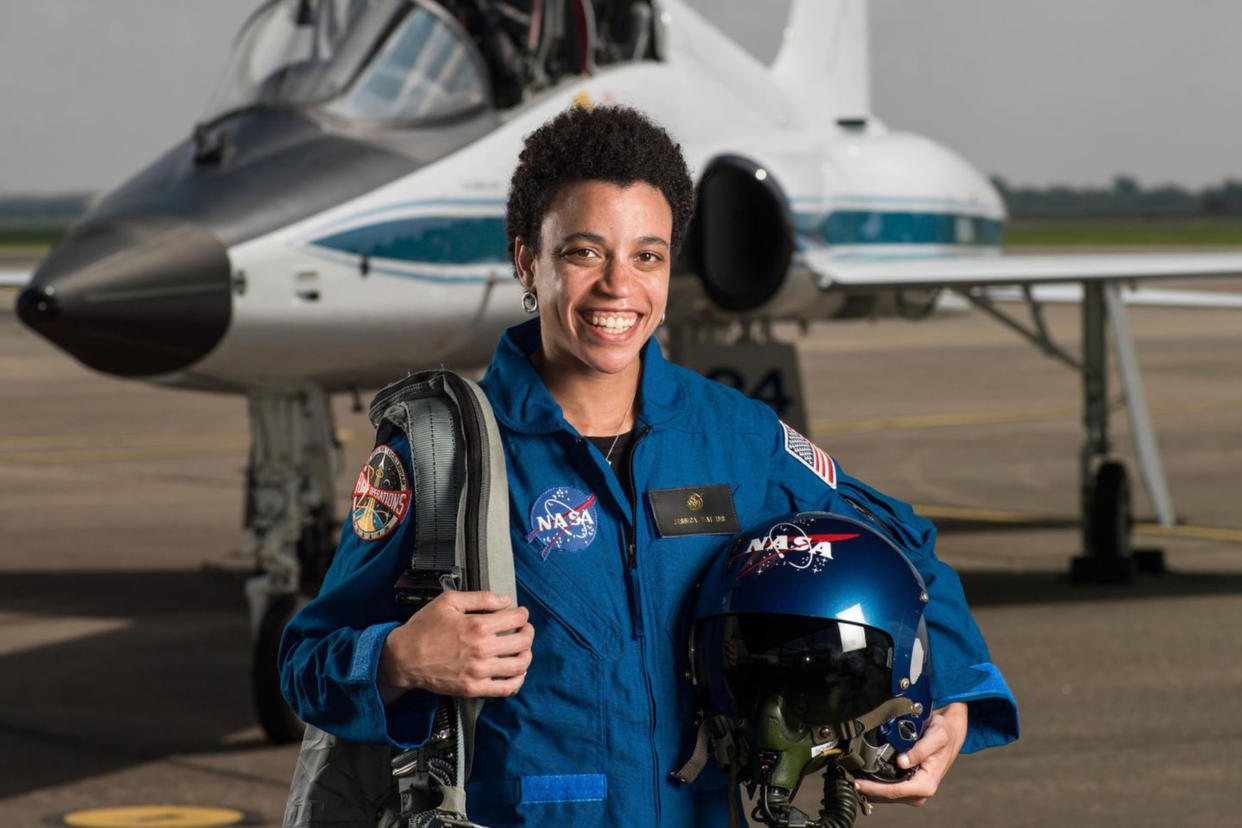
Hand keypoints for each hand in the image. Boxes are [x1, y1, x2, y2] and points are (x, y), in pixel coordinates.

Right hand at [378, 590, 533, 700]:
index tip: (521, 614)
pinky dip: (517, 680)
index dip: (523, 614)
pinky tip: (517, 673)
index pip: (516, 618)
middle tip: (525, 630)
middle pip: (523, 641)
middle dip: (528, 632)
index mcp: (477, 626)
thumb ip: (480, 598)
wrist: (403, 658)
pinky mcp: (474, 688)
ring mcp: (479, 671)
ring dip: (527, 655)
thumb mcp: (448, 602)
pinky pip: (506, 688)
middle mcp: (482, 649)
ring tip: (523, 650)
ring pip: (519, 665)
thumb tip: (504, 600)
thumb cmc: (423, 629)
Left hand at [854, 702, 967, 805]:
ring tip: (850, 778)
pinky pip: (889, 790)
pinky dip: (875, 786)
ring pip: (886, 796)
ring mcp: (913, 791)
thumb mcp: (936, 736)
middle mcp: (920, 792)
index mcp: (926, 784)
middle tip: (847, 779)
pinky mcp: (908, 786)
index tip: (857, 783)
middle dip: (868, 790)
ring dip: (869, 789)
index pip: (895, 791)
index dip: (874, 788)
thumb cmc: (943, 735)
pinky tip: (863, 779)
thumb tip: (902, 761)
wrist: (949, 735)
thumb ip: (920, 749)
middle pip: (887, 796)